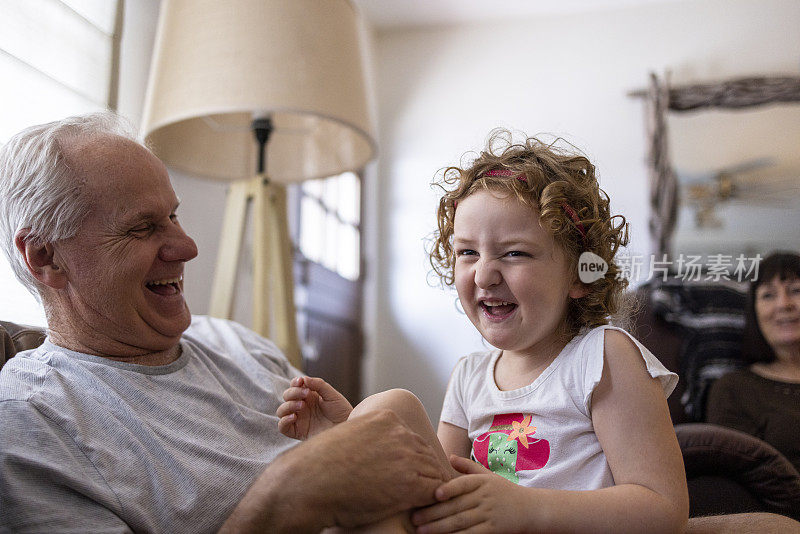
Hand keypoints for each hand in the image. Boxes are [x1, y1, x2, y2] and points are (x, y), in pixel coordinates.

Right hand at [233, 409, 450, 530]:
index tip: (405, 474)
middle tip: (417, 491)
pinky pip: (435, 491)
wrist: (308, 484)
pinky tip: (419, 511)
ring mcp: (407, 457)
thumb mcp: (348, 437)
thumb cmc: (321, 466)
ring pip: (434, 472)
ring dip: (428, 488)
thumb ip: (369, 438)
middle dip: (422, 472)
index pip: (412, 438)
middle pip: (426, 453)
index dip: (410, 458)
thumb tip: (376, 453)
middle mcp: (400, 433)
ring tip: (419, 503)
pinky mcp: (411, 484)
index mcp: (385, 418)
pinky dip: (430, 503)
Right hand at [277, 376, 352, 439]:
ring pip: (281, 410)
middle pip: (286, 396)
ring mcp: (298, 419)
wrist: (347, 427)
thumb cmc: (341, 411)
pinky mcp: (297, 431)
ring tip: (302, 405)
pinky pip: (282, 427)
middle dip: (293, 392)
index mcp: (308, 395)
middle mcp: (301, 406)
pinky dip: (284, 420)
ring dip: (288, 405)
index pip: (294, 386)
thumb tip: (304, 378)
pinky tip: (294, 416)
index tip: (301, 381)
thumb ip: (318, 385)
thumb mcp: (332, 395)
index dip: (295, 382)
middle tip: (306, 394)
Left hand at [411, 455, 536, 532]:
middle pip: (456, 506)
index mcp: (482, 482)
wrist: (531, 509)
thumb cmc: (504, 491)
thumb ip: (468, 467)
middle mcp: (485, 497)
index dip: (449, 488)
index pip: (463, 484)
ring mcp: (489, 515)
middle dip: (433, 513)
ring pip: (460, 522)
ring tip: (421, 531)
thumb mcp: (488, 475)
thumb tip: (449, 456)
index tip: (434, 494)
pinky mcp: (492, 530)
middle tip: (414, 518)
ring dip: (439, 528)